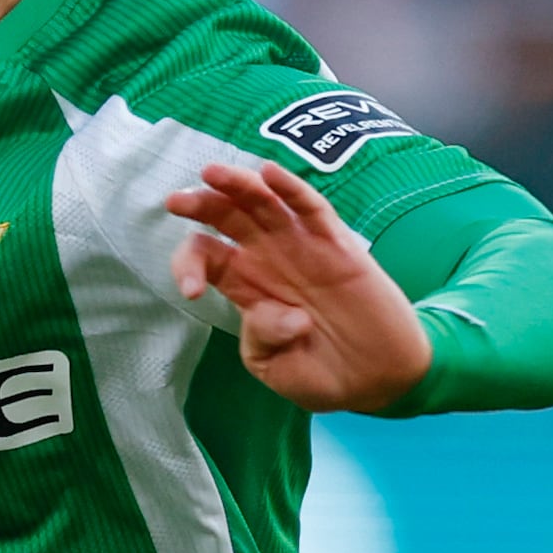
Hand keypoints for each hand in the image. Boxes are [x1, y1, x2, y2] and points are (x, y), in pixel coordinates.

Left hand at [169, 159, 432, 414]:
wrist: (376, 379)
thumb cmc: (321, 373)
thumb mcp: (277, 368)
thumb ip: (264, 338)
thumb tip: (286, 315)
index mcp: (245, 284)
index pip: (206, 256)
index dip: (189, 264)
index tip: (192, 291)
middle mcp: (268, 258)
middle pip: (227, 219)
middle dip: (200, 206)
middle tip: (176, 202)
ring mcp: (302, 247)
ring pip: (264, 204)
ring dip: (237, 186)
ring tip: (211, 174)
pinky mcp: (337, 245)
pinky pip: (312, 209)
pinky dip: (292, 189)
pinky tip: (270, 173)